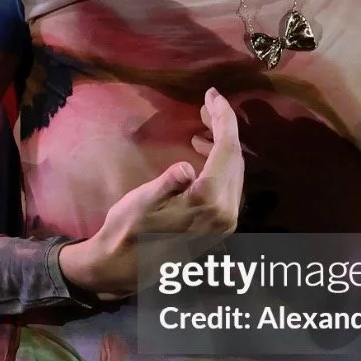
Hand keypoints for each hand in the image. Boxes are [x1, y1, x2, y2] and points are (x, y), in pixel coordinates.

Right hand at [60, 88, 243, 299]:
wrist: (124, 266)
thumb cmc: (128, 229)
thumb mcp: (142, 201)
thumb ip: (166, 184)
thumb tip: (186, 167)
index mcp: (209, 202)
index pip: (227, 150)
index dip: (223, 118)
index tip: (212, 94)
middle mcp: (226, 213)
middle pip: (235, 159)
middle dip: (224, 127)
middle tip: (206, 103)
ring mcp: (225, 221)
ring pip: (234, 172)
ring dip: (222, 145)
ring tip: (201, 126)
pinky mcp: (219, 225)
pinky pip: (228, 185)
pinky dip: (219, 163)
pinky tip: (201, 156)